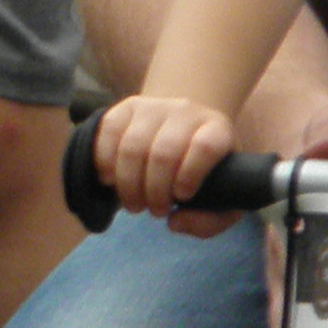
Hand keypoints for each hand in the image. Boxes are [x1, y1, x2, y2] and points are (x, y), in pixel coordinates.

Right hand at [91, 93, 237, 230]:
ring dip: (128, 184)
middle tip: (154, 211)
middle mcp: (186, 111)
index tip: (182, 197)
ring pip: (132, 146)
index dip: (190, 175)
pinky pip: (108, 132)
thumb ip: (209, 221)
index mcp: (217, 129)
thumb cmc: (205, 169)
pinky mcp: (127, 106)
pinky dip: (104, 162)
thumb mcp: (222, 198)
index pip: (206, 146)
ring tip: (133, 203)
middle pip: (163, 152)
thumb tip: (174, 222)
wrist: (185, 127)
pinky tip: (111, 180)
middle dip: (154, 191)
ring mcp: (154, 106)